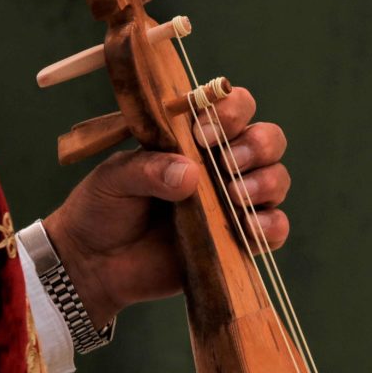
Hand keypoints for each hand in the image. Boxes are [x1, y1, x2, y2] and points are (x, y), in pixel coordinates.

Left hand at [41, 87, 289, 327]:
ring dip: (264, 182)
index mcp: (193, 138)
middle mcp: (221, 165)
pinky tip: (247, 228)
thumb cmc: (102, 208)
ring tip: (233, 196)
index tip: (202, 132)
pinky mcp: (237, 242)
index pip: (232, 107)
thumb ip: (148, 169)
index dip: (230, 111)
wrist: (94, 264)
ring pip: (276, 179)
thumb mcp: (113, 178)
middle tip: (225, 163)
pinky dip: (270, 226)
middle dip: (256, 145)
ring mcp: (232, 203)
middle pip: (267, 139)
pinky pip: (274, 229)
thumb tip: (190, 174)